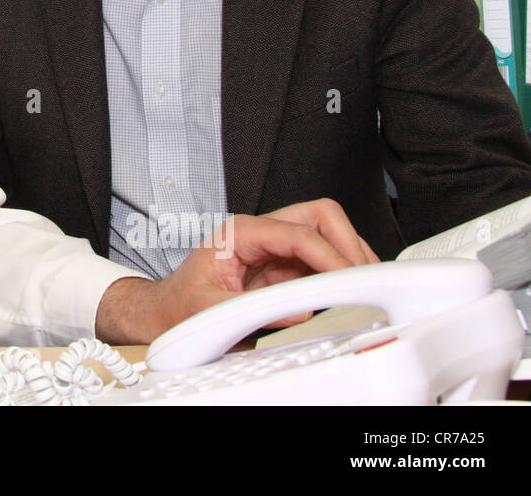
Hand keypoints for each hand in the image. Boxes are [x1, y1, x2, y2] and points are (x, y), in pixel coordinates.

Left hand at [94, 198, 377, 344]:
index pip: (297, 231)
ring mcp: (276, 250)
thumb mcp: (207, 309)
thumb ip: (251, 310)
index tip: (347, 276)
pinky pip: (323, 262)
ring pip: (327, 235)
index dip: (328, 253)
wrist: (166, 313)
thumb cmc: (179, 305)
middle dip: (347, 241)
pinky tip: (348, 291)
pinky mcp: (285, 269)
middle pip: (319, 216)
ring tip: (364, 284)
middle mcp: (261, 234)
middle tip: (363, 275)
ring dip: (348, 256)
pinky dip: (340, 272)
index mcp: (240, 233)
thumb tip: (298, 311)